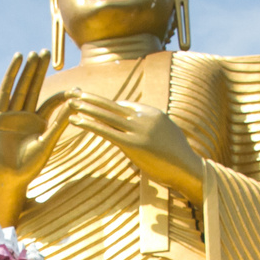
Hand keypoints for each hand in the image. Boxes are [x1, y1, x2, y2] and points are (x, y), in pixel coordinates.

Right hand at [0, 51, 72, 226]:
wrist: (7, 179)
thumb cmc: (28, 167)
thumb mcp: (47, 143)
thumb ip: (59, 123)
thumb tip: (75, 103)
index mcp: (39, 123)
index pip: (52, 102)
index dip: (63, 94)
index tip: (76, 88)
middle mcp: (24, 116)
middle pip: (34, 87)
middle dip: (40, 70)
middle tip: (48, 52)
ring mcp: (10, 114)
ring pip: (21, 87)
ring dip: (28, 70)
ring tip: (35, 53)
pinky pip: (5, 91)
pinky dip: (11, 75)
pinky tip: (17, 60)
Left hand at [68, 94, 204, 201]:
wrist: (190, 168)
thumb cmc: (179, 158)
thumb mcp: (166, 137)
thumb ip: (152, 130)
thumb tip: (144, 132)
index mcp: (152, 113)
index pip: (123, 106)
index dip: (104, 105)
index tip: (89, 100)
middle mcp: (144, 117)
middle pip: (111, 105)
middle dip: (90, 98)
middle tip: (73, 90)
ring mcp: (138, 130)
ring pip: (106, 115)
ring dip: (86, 107)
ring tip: (69, 101)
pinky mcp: (133, 144)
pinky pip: (106, 131)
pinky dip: (89, 124)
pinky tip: (76, 119)